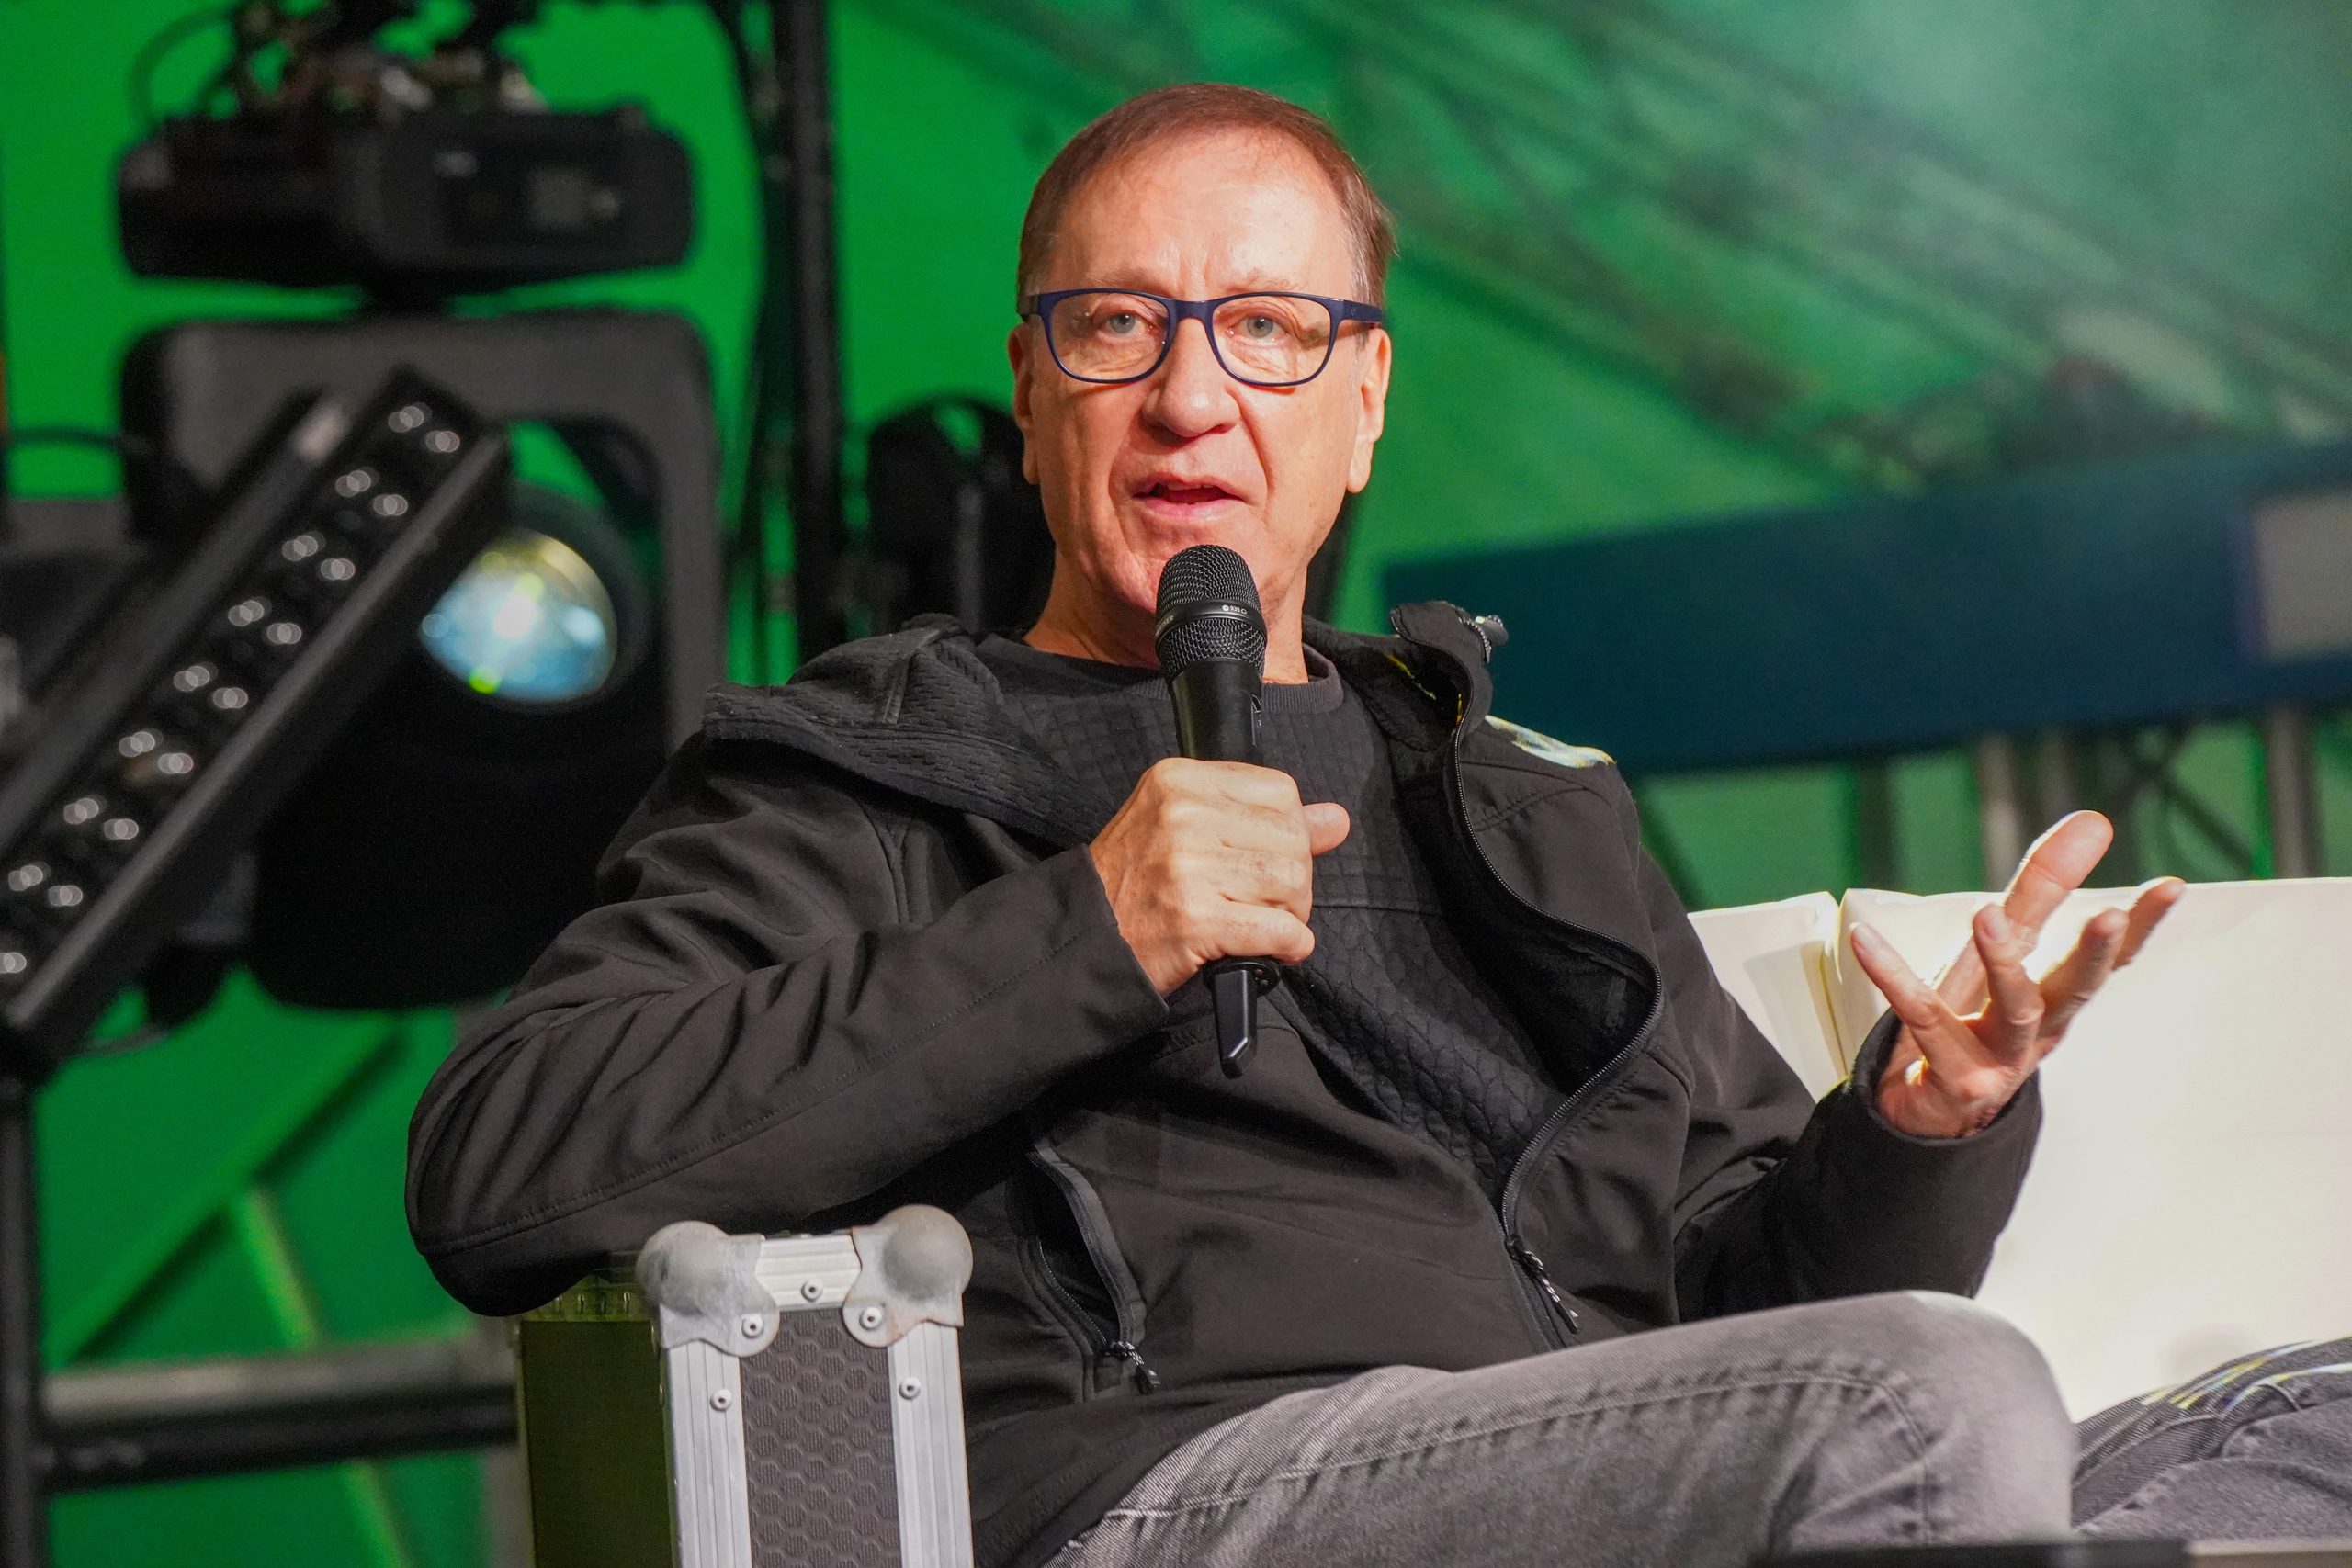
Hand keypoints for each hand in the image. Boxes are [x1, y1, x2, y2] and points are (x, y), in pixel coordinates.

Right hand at [1089, 758, 1350, 994]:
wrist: (1085, 938)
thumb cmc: (1134, 882)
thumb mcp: (1184, 827)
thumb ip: (1258, 818)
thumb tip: (1335, 819)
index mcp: (1179, 780)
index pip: (1280, 791)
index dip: (1287, 831)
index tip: (1265, 857)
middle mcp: (1183, 816)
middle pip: (1292, 839)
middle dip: (1293, 879)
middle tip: (1264, 901)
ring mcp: (1187, 867)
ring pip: (1291, 884)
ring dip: (1290, 914)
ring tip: (1260, 922)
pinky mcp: (1195, 920)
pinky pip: (1278, 930)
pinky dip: (1288, 945)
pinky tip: (1272, 949)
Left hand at [1848, 811, 2184, 1138]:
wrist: (1926, 1110)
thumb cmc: (1973, 1022)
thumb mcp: (2005, 951)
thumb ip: (2042, 888)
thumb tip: (2095, 820)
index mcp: (2057, 1000)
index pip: (2108, 960)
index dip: (2142, 926)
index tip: (2173, 887)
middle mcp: (2038, 1031)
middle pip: (2074, 991)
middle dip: (2091, 954)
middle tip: (2107, 915)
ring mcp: (1999, 1059)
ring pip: (2010, 1009)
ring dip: (2003, 961)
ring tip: (1986, 913)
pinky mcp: (1953, 1077)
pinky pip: (1920, 1017)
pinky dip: (1892, 975)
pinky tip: (1867, 940)